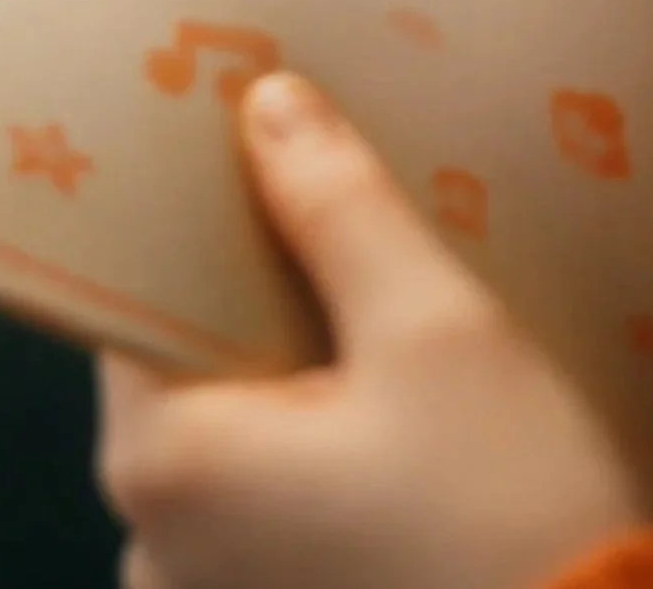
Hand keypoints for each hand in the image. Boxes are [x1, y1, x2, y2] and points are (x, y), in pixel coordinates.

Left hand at [97, 74, 640, 588]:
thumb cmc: (509, 519)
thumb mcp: (434, 332)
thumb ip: (340, 210)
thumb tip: (272, 109)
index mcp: (165, 464)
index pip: (143, 290)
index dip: (204, 208)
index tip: (260, 140)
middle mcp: (158, 543)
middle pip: (198, 354)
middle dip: (272, 276)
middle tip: (349, 197)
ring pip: (246, 420)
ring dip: (310, 353)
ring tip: (393, 289)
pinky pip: (278, 486)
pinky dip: (329, 426)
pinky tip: (405, 387)